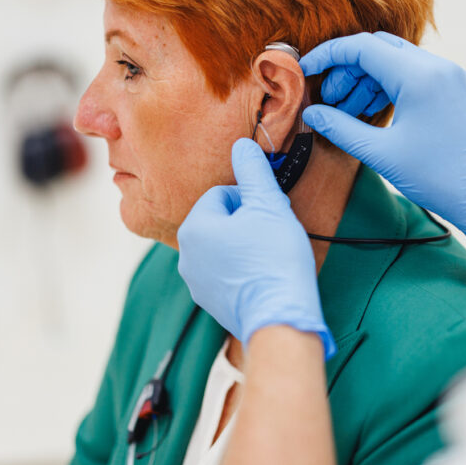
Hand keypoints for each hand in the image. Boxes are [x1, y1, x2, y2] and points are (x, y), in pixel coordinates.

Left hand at [177, 138, 335, 358]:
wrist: (280, 318)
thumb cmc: (275, 260)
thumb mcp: (269, 206)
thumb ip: (253, 172)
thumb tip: (241, 146)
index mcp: (194, 226)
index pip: (221, 194)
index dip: (250, 199)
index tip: (269, 213)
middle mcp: (185, 254)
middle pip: (219, 219)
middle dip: (245, 221)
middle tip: (271, 232)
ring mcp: (195, 281)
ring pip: (221, 246)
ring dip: (243, 244)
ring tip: (267, 255)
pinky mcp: (209, 301)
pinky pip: (223, 271)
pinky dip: (240, 269)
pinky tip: (261, 275)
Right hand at [301, 32, 465, 262]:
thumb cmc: (437, 177)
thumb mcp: (381, 153)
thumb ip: (340, 128)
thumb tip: (311, 114)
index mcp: (419, 77)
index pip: (361, 47)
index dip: (327, 55)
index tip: (304, 70)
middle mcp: (437, 67)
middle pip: (378, 49)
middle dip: (346, 69)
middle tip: (329, 100)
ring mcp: (449, 75)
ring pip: (395, 60)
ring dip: (366, 79)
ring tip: (347, 111)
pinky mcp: (455, 88)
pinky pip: (414, 74)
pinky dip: (388, 86)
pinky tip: (372, 112)